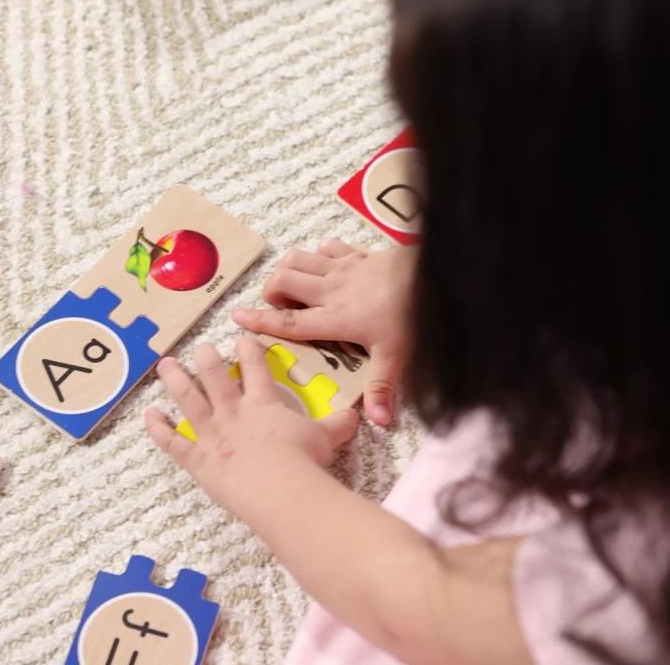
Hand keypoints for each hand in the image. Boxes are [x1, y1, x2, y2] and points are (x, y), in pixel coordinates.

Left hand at [144, 338, 359, 516]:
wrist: (280, 488)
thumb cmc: (304, 460)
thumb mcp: (327, 437)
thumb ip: (338, 424)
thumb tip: (357, 415)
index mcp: (263, 404)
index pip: (257, 369)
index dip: (250, 351)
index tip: (243, 338)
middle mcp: (233, 412)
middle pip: (215, 377)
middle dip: (207, 359)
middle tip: (201, 347)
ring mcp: (212, 434)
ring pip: (188, 400)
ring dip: (175, 381)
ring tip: (165, 364)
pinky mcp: (198, 459)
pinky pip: (173, 442)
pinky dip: (158, 429)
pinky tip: (148, 415)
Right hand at [233, 239, 415, 425]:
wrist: (433, 275)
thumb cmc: (414, 316)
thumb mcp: (397, 356)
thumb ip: (382, 388)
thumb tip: (378, 422)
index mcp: (335, 318)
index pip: (289, 322)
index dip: (260, 320)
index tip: (237, 317)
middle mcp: (331, 290)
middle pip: (284, 281)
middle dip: (271, 291)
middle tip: (278, 307)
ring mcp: (344, 268)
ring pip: (299, 258)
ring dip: (288, 270)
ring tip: (294, 288)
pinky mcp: (358, 253)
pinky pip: (326, 248)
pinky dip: (317, 255)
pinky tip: (324, 267)